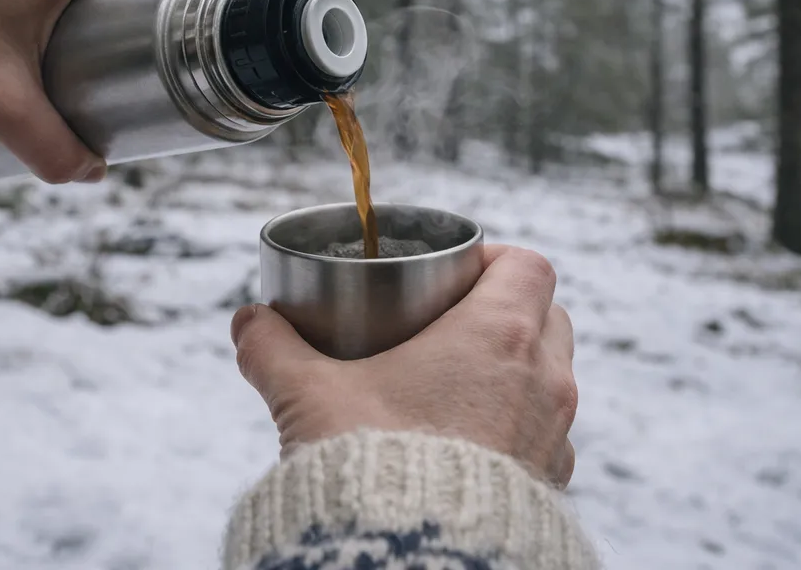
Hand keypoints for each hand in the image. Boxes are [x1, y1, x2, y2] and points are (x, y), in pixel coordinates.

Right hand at [231, 245, 577, 487]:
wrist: (410, 558)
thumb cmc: (373, 464)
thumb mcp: (309, 395)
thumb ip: (273, 349)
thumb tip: (248, 322)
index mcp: (499, 334)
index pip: (527, 265)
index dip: (494, 259)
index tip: (455, 274)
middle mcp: (543, 379)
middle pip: (547, 315)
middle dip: (507, 311)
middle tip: (451, 325)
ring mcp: (553, 434)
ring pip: (552, 377)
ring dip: (516, 371)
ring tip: (456, 385)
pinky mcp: (549, 483)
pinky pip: (546, 436)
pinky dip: (517, 427)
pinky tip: (469, 443)